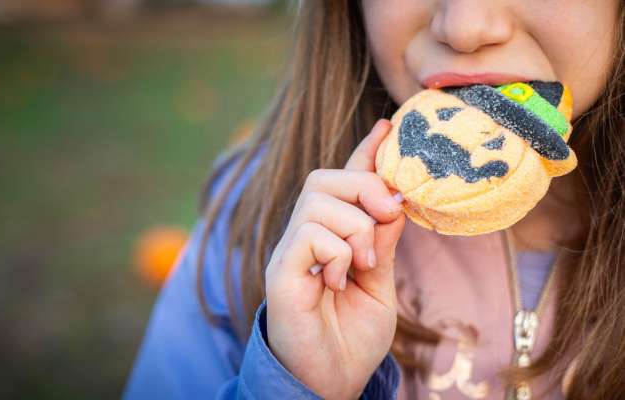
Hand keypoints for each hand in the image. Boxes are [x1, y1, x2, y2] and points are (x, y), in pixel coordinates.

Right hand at [265, 119, 405, 399]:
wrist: (329, 382)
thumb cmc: (352, 337)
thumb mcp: (380, 284)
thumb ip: (383, 244)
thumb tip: (394, 201)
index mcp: (330, 237)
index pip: (344, 183)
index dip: (365, 153)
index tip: (386, 127)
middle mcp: (304, 238)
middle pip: (324, 178)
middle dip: (364, 186)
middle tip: (387, 216)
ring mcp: (289, 253)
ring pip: (318, 200)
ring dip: (355, 227)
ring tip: (362, 266)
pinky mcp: (281, 273)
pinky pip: (309, 234)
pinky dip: (337, 252)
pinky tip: (338, 280)